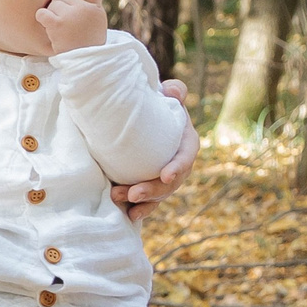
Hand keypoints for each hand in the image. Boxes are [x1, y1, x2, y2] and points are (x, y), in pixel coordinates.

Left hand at [38, 0, 107, 52]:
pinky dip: (42, 18)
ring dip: (52, 15)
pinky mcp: (58, 24)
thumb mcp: (96, 21)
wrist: (84, 63)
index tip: (72, 4)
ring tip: (59, 29)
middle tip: (64, 23)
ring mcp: (71, 15)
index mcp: (96, 7)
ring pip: (52, 4)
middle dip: (60, 7)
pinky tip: (47, 26)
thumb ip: (88, 4)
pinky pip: (43, 13)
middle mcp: (85, 8)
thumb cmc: (87, 42)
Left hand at [111, 79, 199, 222]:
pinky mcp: (147, 184)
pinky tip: (128, 215)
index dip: (178, 167)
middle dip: (153, 190)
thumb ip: (175, 91)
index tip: (164, 175)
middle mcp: (176, 163)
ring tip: (120, 199)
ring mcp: (161, 177)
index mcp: (185, 142)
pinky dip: (139, 209)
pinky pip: (147, 201)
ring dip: (143, 201)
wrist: (135, 116)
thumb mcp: (165, 94)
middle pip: (171, 182)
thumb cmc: (154, 103)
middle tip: (133, 193)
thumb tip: (173, 91)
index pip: (186, 156)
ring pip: (158, 195)